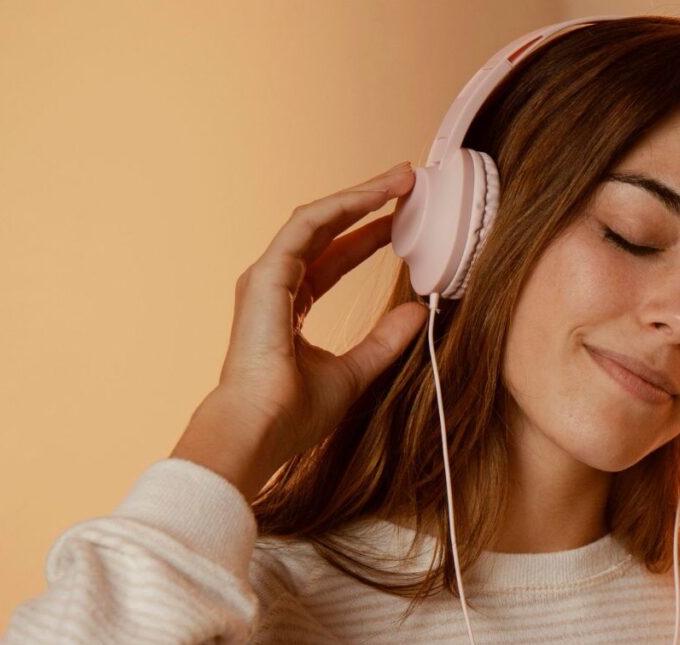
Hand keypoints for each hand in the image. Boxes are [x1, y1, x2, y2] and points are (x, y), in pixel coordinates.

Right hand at [171, 161, 426, 500]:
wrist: (260, 431)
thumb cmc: (294, 413)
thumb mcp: (355, 370)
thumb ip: (385, 339)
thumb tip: (419, 311)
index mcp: (290, 306)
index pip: (335, 259)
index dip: (369, 236)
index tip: (405, 219)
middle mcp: (276, 285)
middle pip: (327, 231)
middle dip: (367, 204)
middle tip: (407, 182)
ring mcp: (266, 277)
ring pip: (318, 219)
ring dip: (360, 196)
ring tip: (400, 178)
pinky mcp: (266, 275)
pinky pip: (307, 226)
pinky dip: (343, 207)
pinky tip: (376, 195)